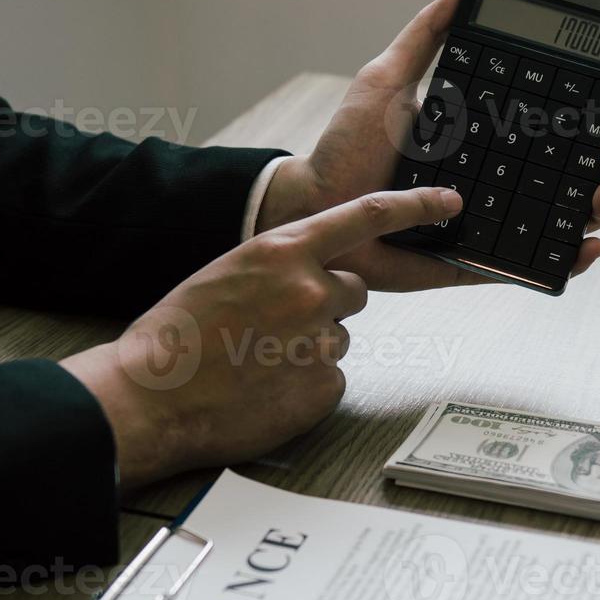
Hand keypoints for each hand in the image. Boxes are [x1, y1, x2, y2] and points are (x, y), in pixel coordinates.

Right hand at [62, 186, 461, 486]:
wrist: (151, 398)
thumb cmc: (175, 337)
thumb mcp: (225, 275)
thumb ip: (277, 268)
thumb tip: (309, 279)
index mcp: (282, 251)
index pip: (364, 217)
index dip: (413, 207)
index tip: (448, 202)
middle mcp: (310, 291)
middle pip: (353, 292)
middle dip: (325, 306)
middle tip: (273, 327)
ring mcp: (322, 341)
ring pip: (339, 338)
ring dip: (309, 348)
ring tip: (256, 362)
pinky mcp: (326, 387)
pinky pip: (331, 379)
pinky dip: (305, 386)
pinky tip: (264, 390)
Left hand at [256, 0, 599, 289]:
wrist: (316, 208)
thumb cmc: (347, 148)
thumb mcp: (388, 78)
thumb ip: (429, 32)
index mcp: (489, 134)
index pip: (559, 124)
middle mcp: (499, 178)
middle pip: (575, 172)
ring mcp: (493, 222)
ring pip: (564, 218)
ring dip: (597, 207)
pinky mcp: (478, 262)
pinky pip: (531, 267)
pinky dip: (566, 262)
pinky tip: (587, 248)